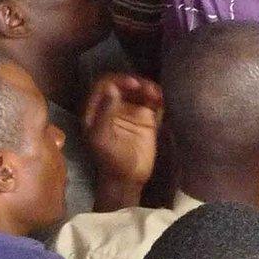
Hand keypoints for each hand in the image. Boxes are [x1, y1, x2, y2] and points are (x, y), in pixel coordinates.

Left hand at [83, 73, 162, 191]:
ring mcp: (131, 111)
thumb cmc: (110, 160)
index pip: (105, 84)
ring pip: (139, 90)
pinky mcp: (147, 117)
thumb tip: (112, 88)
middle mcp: (113, 106)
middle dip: (136, 82)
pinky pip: (152, 101)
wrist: (128, 179)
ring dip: (148, 87)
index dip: (118, 80)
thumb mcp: (101, 137)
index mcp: (96, 109)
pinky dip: (158, 96)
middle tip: (147, 88)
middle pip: (124, 84)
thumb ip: (104, 113)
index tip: (132, 84)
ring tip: (156, 95)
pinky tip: (161, 99)